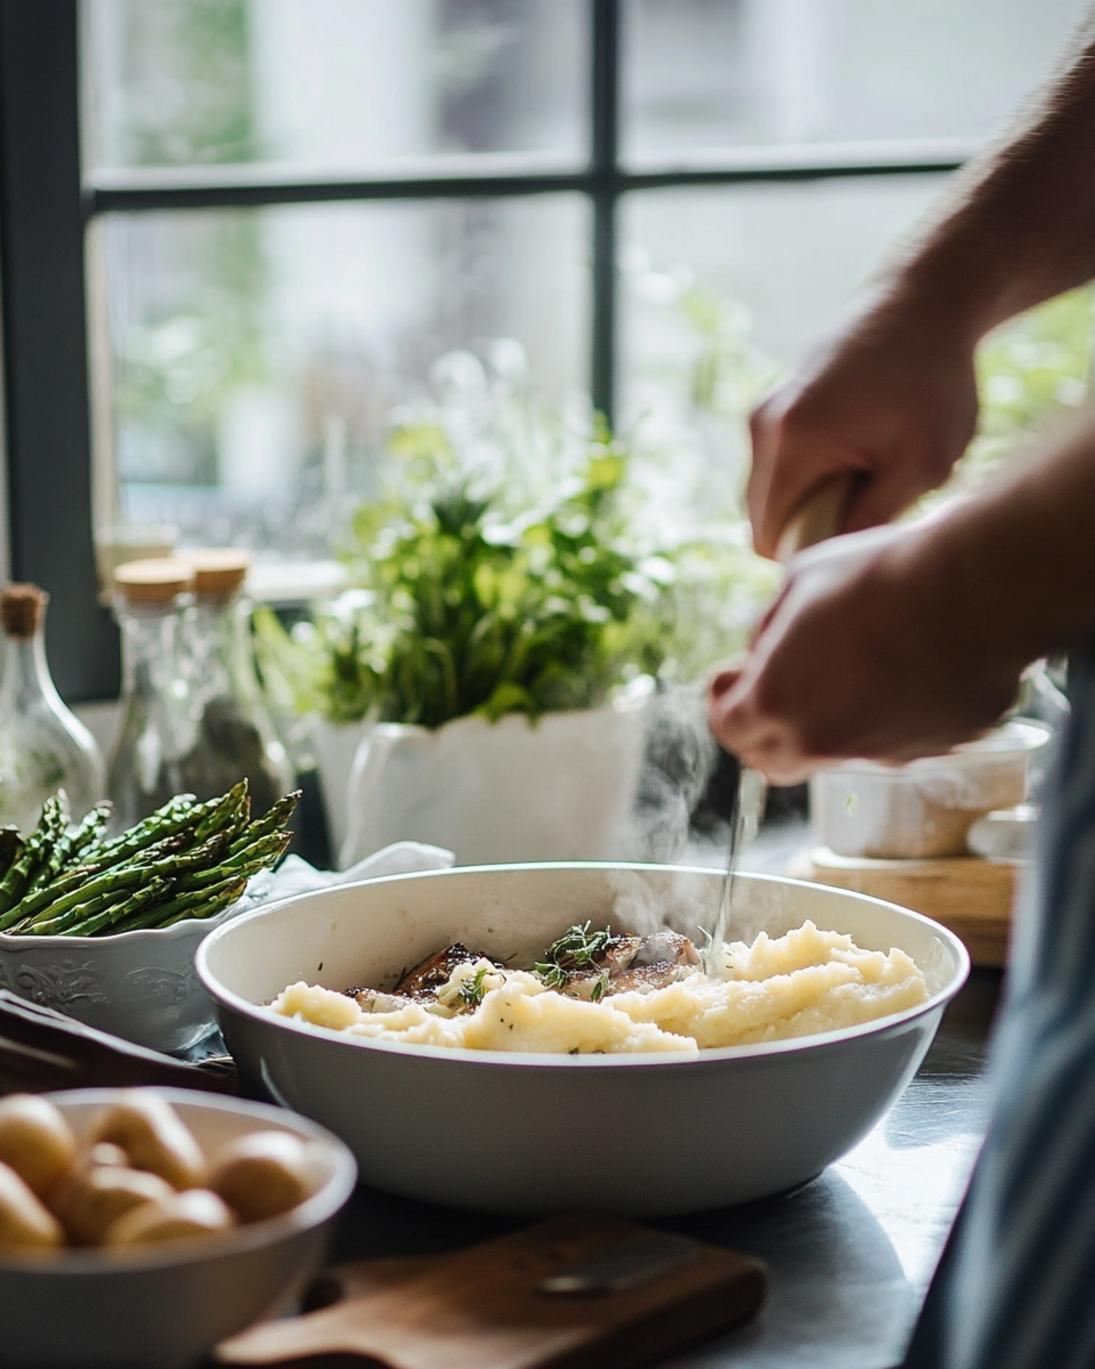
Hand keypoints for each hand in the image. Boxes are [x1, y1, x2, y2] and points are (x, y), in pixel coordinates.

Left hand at [708, 523, 1022, 783]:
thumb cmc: (879, 576)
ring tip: (849, 673)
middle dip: (764, 728)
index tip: (732, 679)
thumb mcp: (798, 583)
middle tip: (778, 688)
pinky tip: (906, 673)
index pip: (726, 728)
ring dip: (827, 726)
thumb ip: (770, 629)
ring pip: (833, 756)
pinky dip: (887, 721)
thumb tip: (766, 648)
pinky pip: (894, 745)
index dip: (724, 701)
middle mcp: (819, 742)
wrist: (974, 590)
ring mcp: (877, 754)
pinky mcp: (930, 751)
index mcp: (773, 701)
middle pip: (771, 759)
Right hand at [748, 290, 978, 557]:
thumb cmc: (934, 381)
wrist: (923, 298)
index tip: (861, 531)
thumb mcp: (923, 464)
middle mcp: (761, 425)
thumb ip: (872, 520)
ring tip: (867, 468)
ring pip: (770, 492)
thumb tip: (828, 563)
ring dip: (812, 498)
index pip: (769, 539)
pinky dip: (811, 471)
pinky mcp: (771, 403)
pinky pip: (778, 465)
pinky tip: (858, 445)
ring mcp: (761, 410)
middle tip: (873, 498)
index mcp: (790, 442)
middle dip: (810, 525)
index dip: (810, 552)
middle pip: (763, 518)